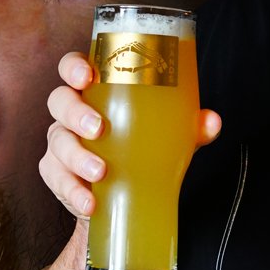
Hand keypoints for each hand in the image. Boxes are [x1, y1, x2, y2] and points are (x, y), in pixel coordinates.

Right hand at [39, 50, 221, 217]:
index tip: (87, 76)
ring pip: (58, 142)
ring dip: (77, 156)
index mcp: (97, 93)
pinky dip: (73, 191)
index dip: (73, 67)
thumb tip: (212, 121)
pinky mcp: (58, 175)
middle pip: (59, 101)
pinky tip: (89, 202)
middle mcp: (72, 114)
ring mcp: (61, 144)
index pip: (74, 68)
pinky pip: (57, 179)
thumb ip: (190, 127)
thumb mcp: (170, 136)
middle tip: (98, 128)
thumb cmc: (144, 149)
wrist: (127, 197)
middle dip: (75, 112)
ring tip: (100, 172)